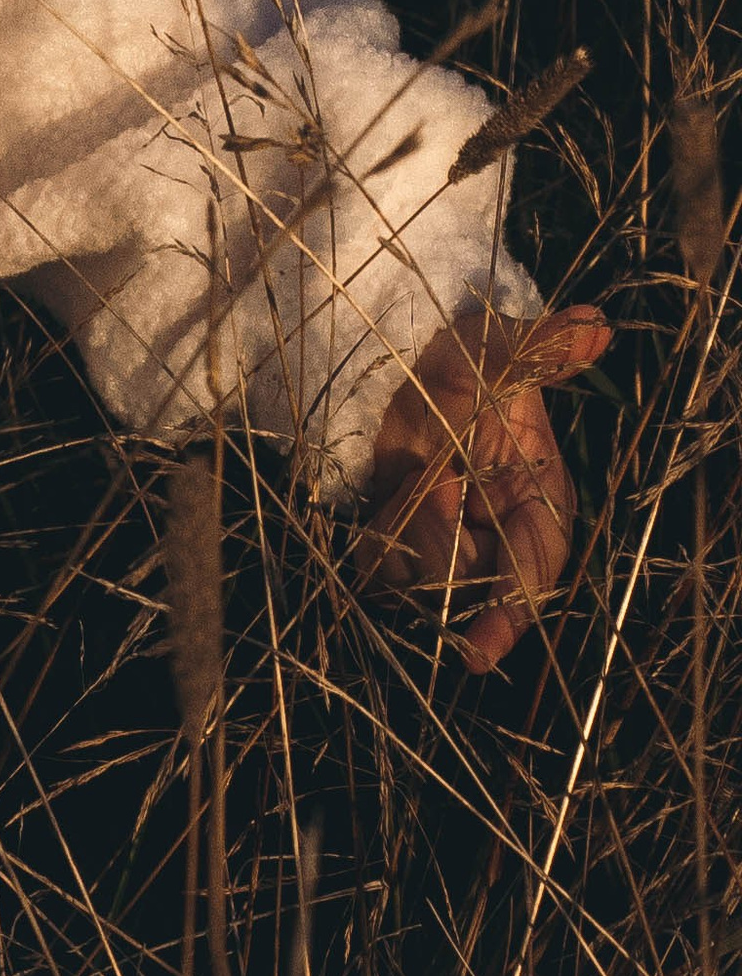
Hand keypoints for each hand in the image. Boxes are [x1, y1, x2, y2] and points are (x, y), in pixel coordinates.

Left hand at [356, 300, 609, 670]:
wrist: (403, 343)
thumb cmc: (467, 351)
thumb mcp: (498, 347)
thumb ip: (543, 346)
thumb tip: (594, 324)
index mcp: (538, 499)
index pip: (532, 572)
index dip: (509, 614)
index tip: (478, 651)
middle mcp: (496, 527)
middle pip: (474, 587)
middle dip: (448, 555)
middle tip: (434, 489)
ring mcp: (448, 532)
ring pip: (425, 579)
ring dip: (412, 538)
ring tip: (417, 474)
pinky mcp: (400, 528)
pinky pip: (384, 561)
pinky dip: (380, 537)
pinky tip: (387, 490)